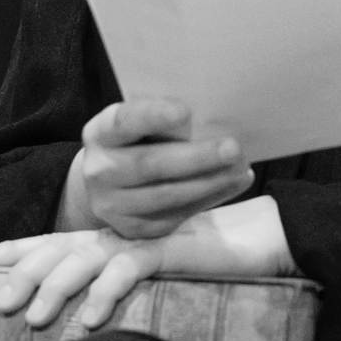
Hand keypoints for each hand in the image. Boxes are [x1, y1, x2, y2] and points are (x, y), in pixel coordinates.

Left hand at [0, 196, 299, 328]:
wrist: (262, 236)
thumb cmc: (210, 260)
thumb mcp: (159, 273)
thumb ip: (126, 280)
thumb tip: (85, 316)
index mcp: (117, 235)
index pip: (60, 239)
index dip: (20, 246)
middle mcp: (125, 232)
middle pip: (63, 246)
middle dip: (25, 270)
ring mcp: (146, 236)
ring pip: (88, 258)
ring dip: (56, 288)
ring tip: (31, 317)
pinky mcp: (172, 246)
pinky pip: (131, 267)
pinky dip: (106, 292)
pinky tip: (87, 318)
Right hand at [70, 97, 253, 237]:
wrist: (107, 181)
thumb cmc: (137, 138)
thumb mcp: (140, 119)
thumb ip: (163, 119)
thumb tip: (209, 120)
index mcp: (101, 133)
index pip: (125, 122)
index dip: (154, 116)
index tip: (185, 111)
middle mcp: (99, 171)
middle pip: (150, 165)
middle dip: (196, 158)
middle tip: (233, 148)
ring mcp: (112, 206)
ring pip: (166, 196)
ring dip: (210, 182)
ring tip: (240, 168)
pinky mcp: (133, 230)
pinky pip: (175, 216)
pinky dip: (209, 198)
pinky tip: (233, 183)